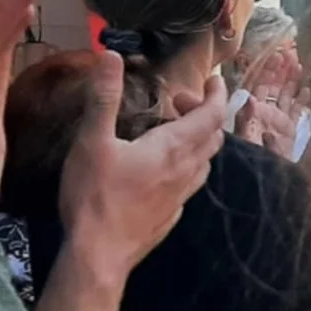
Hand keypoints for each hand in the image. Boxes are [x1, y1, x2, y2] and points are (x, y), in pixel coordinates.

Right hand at [60, 51, 228, 283]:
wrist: (99, 255)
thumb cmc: (95, 196)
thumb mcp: (92, 141)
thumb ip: (103, 98)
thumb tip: (110, 56)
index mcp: (173, 148)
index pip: (213, 114)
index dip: (217, 93)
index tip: (213, 78)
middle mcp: (186, 170)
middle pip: (213, 135)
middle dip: (203, 111)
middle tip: (178, 101)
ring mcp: (182, 196)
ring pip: (205, 160)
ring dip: (198, 138)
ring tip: (172, 129)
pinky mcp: (171, 215)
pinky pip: (191, 181)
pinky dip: (187, 163)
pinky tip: (163, 167)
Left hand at [234, 44, 306, 159]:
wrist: (266, 182)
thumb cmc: (252, 161)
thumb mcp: (246, 140)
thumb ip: (247, 120)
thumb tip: (250, 99)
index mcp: (252, 113)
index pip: (258, 85)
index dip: (265, 70)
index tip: (274, 54)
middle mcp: (265, 115)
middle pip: (273, 87)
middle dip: (280, 70)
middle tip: (289, 52)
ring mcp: (278, 123)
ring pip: (285, 96)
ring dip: (291, 80)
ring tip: (298, 64)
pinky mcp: (290, 132)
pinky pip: (296, 112)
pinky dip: (302, 100)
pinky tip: (306, 89)